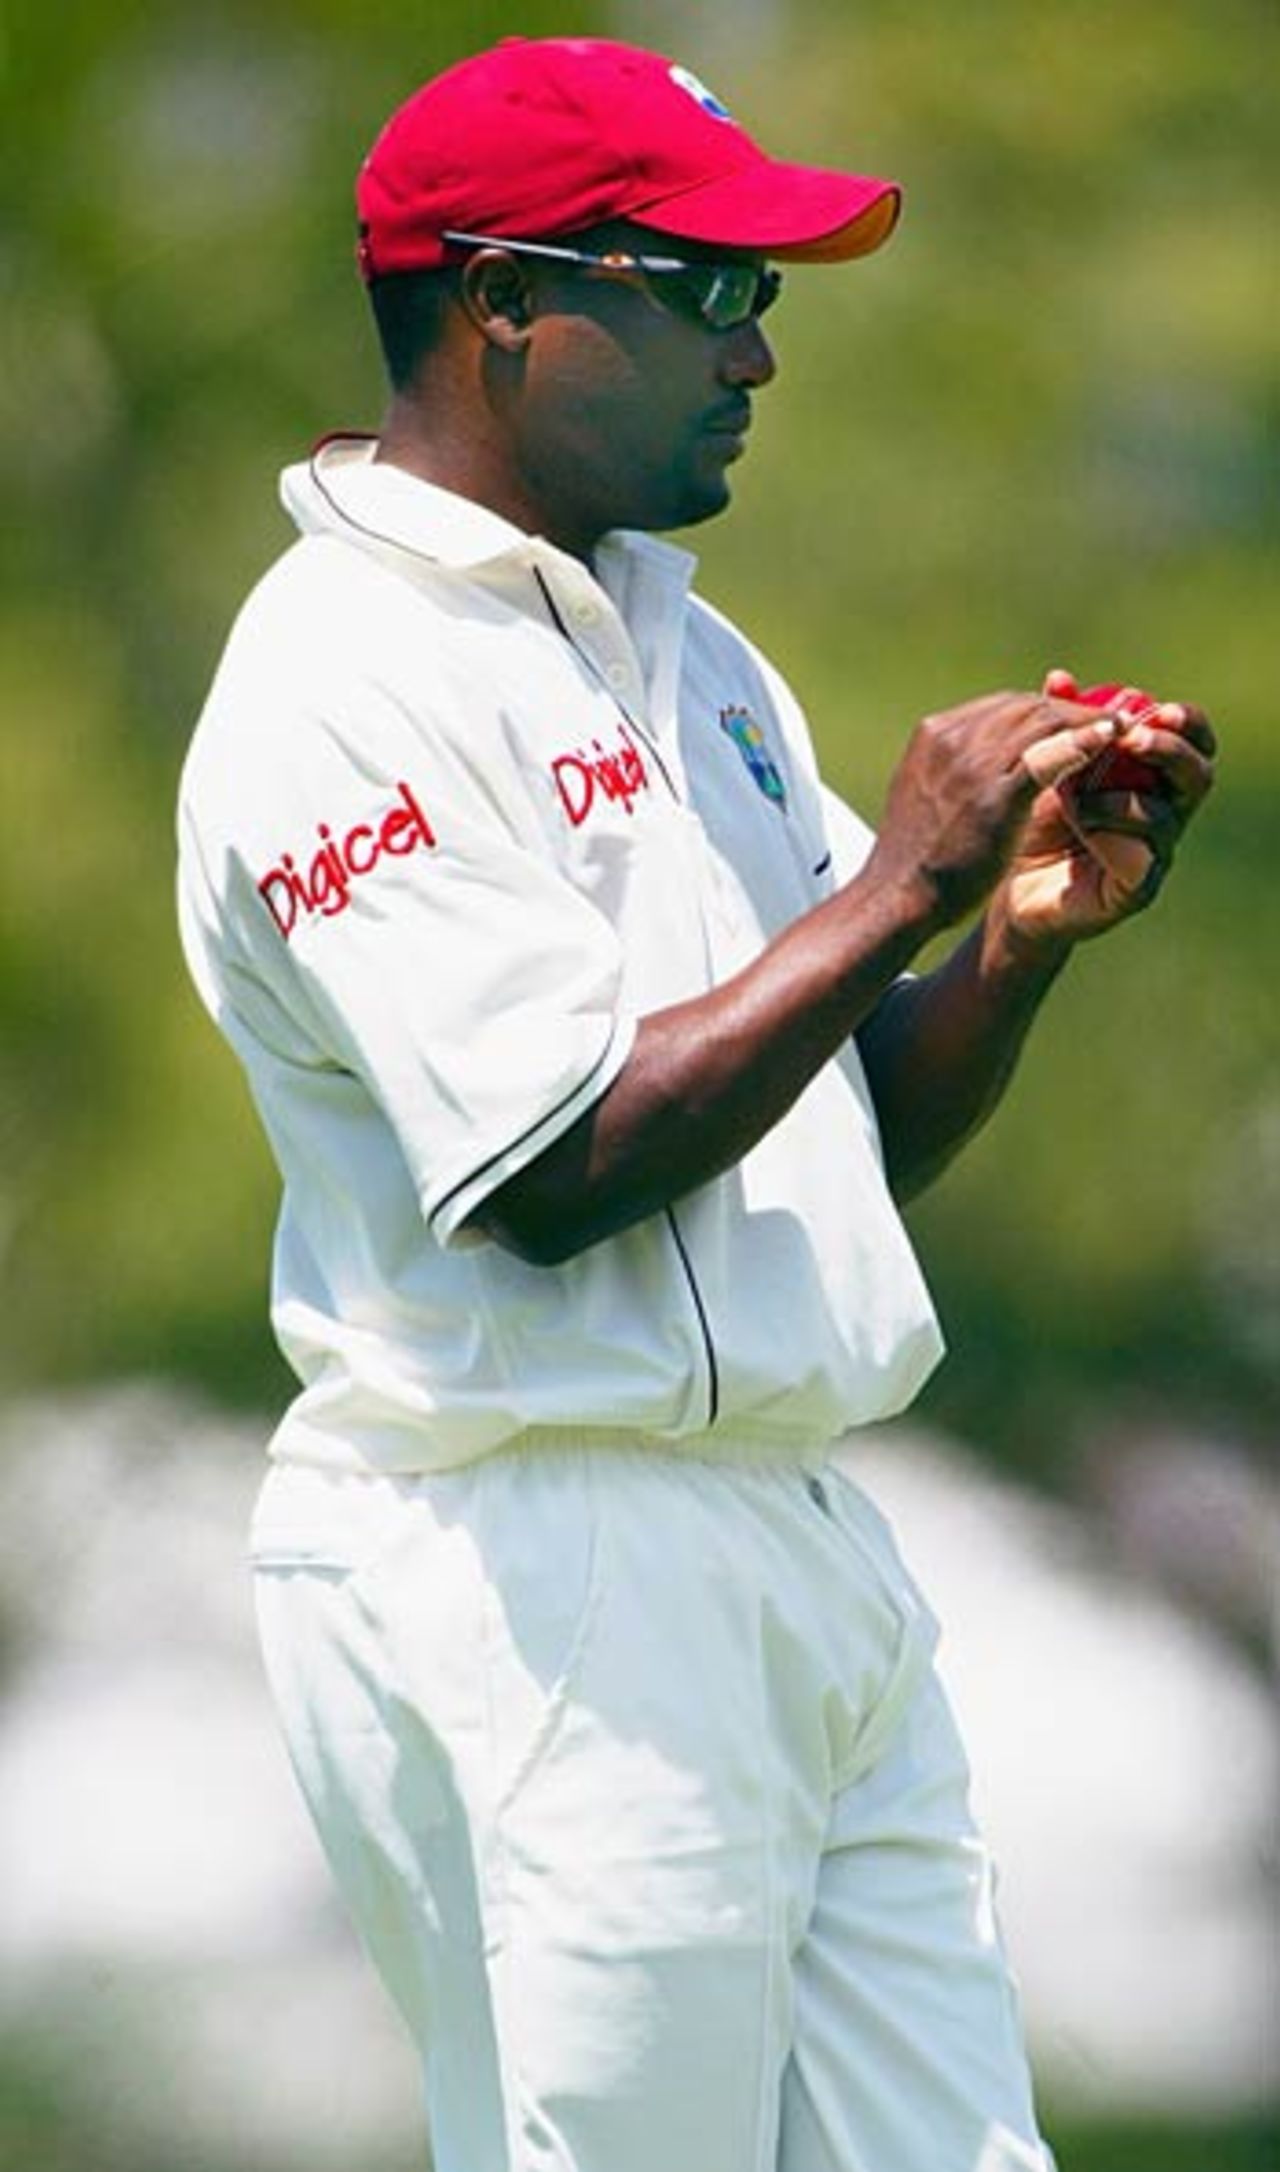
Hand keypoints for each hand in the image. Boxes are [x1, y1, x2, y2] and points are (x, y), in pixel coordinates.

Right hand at [866, 687, 1128, 932]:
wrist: (898, 896)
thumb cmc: (918, 855)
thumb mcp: (930, 793)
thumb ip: (957, 766)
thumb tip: (986, 755)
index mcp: (934, 733)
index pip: (1003, 705)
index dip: (1046, 708)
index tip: (1076, 720)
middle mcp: (951, 738)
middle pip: (1026, 706)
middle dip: (1072, 709)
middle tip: (1112, 719)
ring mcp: (971, 765)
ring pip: (1043, 721)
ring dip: (1087, 720)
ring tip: (1124, 727)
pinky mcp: (994, 797)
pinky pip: (1049, 756)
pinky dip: (1085, 740)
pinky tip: (1113, 737)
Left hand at [992, 667, 1216, 948]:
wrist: (1008, 886)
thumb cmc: (1035, 822)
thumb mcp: (1047, 767)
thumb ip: (1060, 725)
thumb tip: (1060, 677)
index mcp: (1154, 775)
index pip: (1193, 741)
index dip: (1186, 721)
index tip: (1159, 708)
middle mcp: (1166, 812)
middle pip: (1198, 775)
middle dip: (1168, 750)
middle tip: (1133, 738)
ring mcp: (1155, 852)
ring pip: (1164, 815)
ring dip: (1117, 795)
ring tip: (1070, 795)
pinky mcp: (1136, 888)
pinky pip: (1141, 858)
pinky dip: (1109, 834)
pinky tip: (1076, 824)